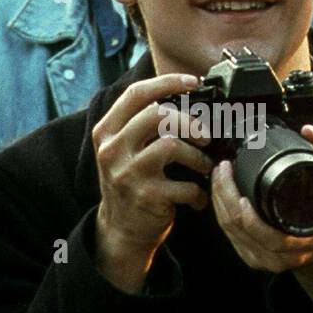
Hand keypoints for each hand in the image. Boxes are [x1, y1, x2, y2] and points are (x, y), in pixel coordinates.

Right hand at [92, 74, 215, 292]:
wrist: (121, 230)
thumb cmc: (130, 183)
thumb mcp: (123, 149)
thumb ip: (141, 124)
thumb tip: (181, 97)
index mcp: (107, 132)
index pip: (136, 94)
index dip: (167, 82)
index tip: (193, 82)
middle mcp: (113, 150)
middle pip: (157, 115)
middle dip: (189, 122)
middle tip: (205, 137)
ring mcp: (128, 174)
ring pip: (172, 146)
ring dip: (199, 158)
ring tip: (205, 167)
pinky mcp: (146, 197)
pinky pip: (185, 185)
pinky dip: (198, 192)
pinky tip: (197, 197)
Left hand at [210, 125, 312, 312]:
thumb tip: (309, 131)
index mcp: (301, 240)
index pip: (268, 235)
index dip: (249, 217)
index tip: (240, 190)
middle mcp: (280, 256)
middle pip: (240, 229)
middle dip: (225, 196)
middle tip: (222, 170)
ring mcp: (263, 258)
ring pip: (230, 231)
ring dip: (219, 202)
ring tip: (218, 177)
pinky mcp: (251, 257)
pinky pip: (229, 236)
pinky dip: (220, 213)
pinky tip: (219, 195)